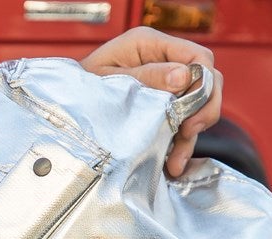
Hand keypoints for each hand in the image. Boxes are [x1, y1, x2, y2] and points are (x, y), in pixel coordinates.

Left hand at [80, 28, 222, 177]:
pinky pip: (184, 119)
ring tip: (176, 160)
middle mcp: (162, 59)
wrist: (64, 108)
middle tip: (189, 133)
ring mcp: (165, 81)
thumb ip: (147, 77)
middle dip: (204, 109)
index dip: (204, 84)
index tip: (193, 114)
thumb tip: (183, 77)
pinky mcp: (163, 103)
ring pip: (199, 103)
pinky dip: (182, 142)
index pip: (197, 56)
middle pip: (207, 78)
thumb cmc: (79, 88)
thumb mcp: (109, 81)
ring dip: (192, 134)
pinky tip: (173, 161)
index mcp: (148, 44)